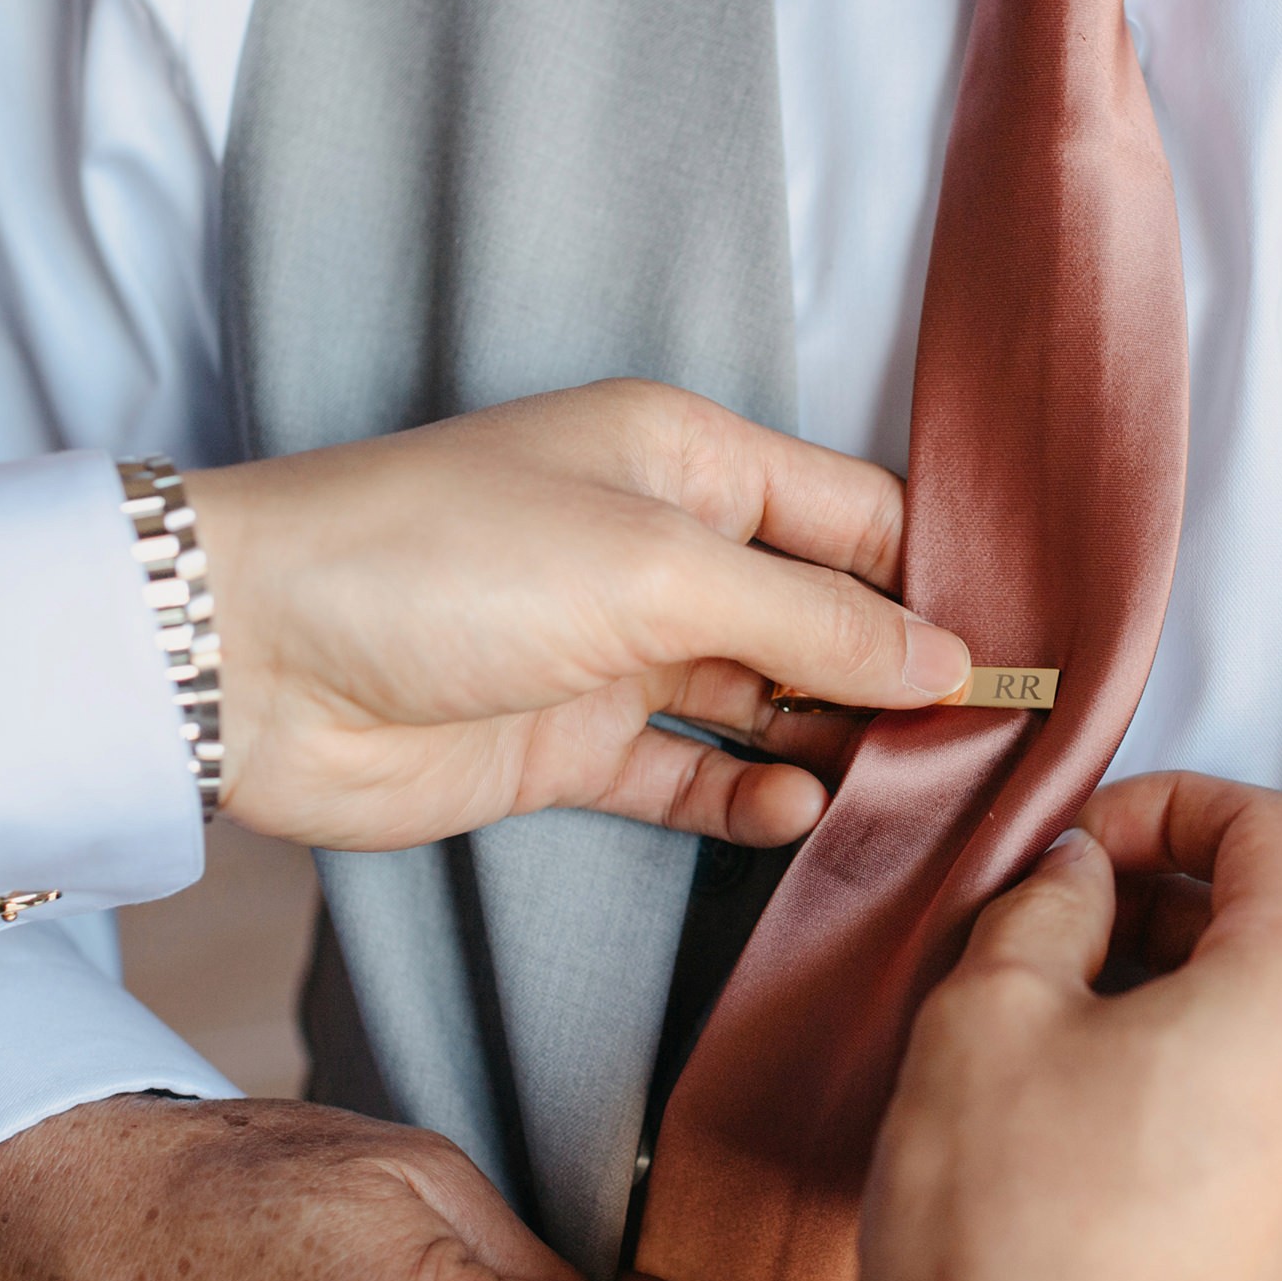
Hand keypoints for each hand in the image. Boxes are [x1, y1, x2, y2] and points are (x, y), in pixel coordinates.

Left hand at [184, 379, 970, 851]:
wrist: (251, 661)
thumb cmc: (439, 561)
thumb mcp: (653, 567)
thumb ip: (810, 617)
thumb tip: (946, 657)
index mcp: (688, 459)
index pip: (857, 514)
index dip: (942, 579)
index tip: (1029, 654)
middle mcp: (662, 548)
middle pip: (823, 614)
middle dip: (902, 675)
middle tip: (992, 746)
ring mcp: (617, 651)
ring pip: (768, 703)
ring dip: (837, 748)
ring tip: (913, 797)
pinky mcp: (571, 745)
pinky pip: (692, 777)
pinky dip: (748, 803)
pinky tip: (796, 820)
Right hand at [861, 771, 1281, 1280]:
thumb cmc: (1014, 1232)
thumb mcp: (987, 1012)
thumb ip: (1044, 908)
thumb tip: (1072, 879)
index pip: (1279, 832)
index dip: (1174, 804)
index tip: (1089, 837)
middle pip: (1270, 939)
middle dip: (1154, 909)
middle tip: (1043, 932)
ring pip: (1249, 1043)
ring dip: (1152, 1008)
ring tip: (1033, 1039)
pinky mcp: (1277, 1270)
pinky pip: (1237, 1136)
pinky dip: (1164, 1096)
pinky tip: (1059, 1132)